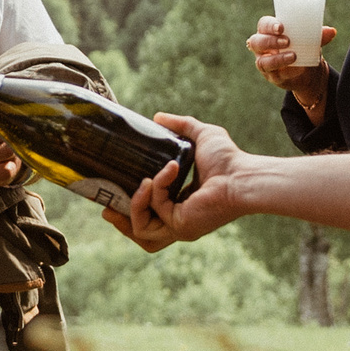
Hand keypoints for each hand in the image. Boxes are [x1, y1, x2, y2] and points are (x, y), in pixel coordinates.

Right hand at [102, 114, 248, 252]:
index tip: (112, 194)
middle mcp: (178, 220)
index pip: (149, 215)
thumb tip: (156, 116)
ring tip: (141, 182)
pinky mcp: (180, 225)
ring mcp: (179, 226)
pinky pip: (155, 208)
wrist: (242, 175)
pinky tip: (166, 171)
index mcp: (180, 205)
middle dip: (122, 223)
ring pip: (142, 230)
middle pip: (141, 233)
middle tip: (107, 207)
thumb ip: (180, 126)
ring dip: (135, 204)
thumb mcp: (199, 135)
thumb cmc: (228, 159)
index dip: (131, 207)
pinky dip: (156, 188)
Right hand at [248, 16, 334, 117]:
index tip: (281, 27)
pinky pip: (274, 74)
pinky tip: (296, 69)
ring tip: (293, 56)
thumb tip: (332, 31)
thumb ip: (319, 36)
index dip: (269, 25)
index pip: (263, 25)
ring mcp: (264, 62)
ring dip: (277, 58)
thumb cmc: (303, 48)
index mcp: (269, 32)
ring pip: (262, 61)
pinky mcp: (271, 76)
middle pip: (257, 42)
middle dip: (270, 41)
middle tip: (287, 41)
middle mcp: (262, 47)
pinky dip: (286, 71)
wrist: (307, 71)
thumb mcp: (311, 40)